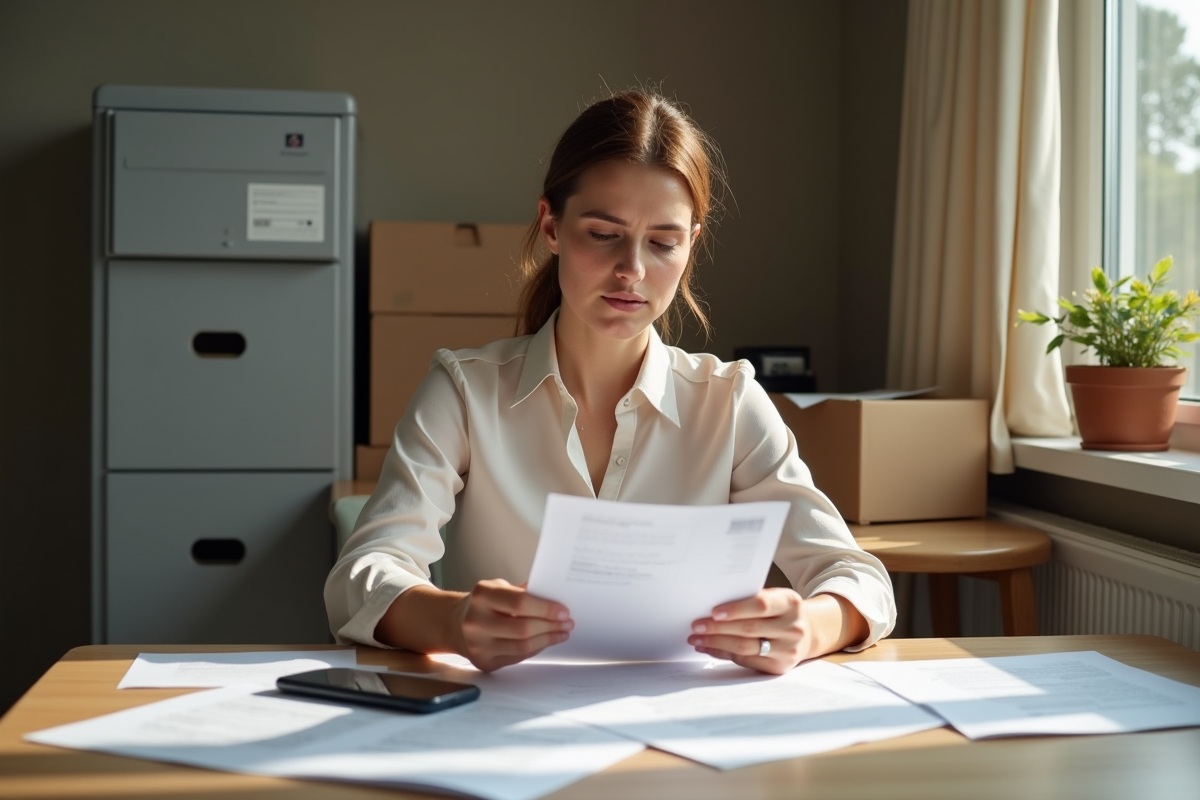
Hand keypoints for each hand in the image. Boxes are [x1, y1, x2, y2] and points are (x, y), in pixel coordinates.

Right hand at [450, 579, 572, 671]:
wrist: (454, 623)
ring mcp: (478, 644)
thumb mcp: (498, 587)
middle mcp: (476, 621)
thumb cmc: (483, 603)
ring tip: (561, 633)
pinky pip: (517, 658)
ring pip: (522, 646)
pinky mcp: (483, 662)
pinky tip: (545, 641)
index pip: (520, 602)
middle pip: (523, 628)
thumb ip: (523, 592)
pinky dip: (536, 649)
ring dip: (547, 639)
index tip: (564, 611)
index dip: (546, 608)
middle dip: (550, 626)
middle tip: (567, 623)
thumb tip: (555, 599)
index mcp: (482, 595)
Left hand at [688, 590, 866, 674]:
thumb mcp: (775, 598)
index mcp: (790, 603)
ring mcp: (788, 650)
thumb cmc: (781, 611)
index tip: (713, 612)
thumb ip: (751, 599)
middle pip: (749, 629)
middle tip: (696, 626)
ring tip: (697, 639)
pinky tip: (709, 648)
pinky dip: (724, 654)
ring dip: (716, 643)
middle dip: (718, 628)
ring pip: (745, 648)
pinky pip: (745, 661)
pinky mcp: (779, 667)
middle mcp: (792, 627)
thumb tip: (711, 609)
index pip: (761, 605)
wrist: (807, 632)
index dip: (736, 609)